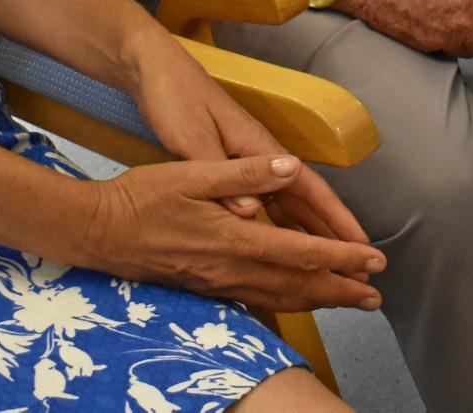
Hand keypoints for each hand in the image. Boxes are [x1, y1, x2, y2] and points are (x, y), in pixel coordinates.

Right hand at [79, 155, 385, 312]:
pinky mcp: (206, 288)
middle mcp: (232, 269)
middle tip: (375, 296)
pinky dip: (286, 301)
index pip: (302, 253)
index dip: (343, 258)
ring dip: (319, 300)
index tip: (373, 261)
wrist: (97, 232)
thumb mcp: (193, 170)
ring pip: (281, 298)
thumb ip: (245, 173)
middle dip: (342, 291)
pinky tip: (293, 300)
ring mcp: (218, 283)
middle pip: (299, 286)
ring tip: (348, 302)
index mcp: (236, 238)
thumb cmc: (142, 197)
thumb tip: (288, 170)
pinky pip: (258, 300)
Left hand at [126, 37, 367, 244]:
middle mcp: (260, 156)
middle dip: (332, 231)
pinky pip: (267, 200)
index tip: (358, 244)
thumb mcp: (193, 138)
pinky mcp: (231, 165)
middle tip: (357, 266)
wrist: (156, 70)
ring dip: (310, 230)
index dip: (333, 218)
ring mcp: (248, 160)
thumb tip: (253, 213)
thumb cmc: (175, 100)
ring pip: (288, 201)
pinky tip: (283, 243)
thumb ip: (222, 176)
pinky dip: (281, 223)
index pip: (306, 186)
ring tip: (329, 263)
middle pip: (305, 198)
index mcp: (257, 148)